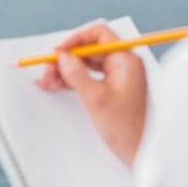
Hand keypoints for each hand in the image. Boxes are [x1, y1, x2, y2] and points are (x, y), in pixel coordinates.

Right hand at [36, 21, 146, 165]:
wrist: (140, 152)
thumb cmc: (126, 128)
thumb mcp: (96, 99)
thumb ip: (77, 74)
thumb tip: (63, 57)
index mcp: (126, 60)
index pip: (99, 35)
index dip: (75, 40)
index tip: (58, 52)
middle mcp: (123, 64)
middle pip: (89, 50)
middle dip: (66, 59)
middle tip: (48, 70)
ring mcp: (117, 76)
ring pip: (86, 64)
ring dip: (65, 70)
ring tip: (47, 80)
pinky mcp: (111, 88)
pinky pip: (88, 76)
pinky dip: (72, 80)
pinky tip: (55, 85)